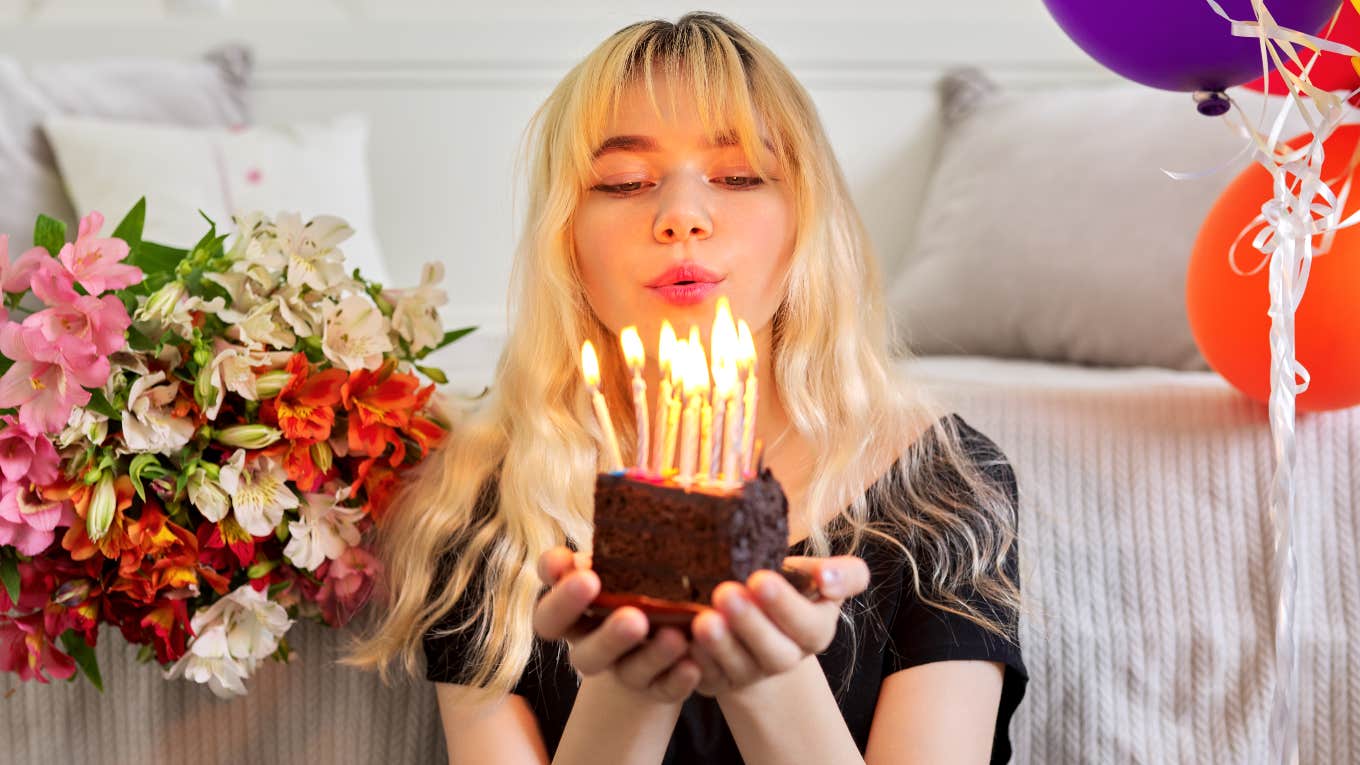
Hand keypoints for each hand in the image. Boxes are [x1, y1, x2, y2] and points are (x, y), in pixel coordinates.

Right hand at [532, 546, 701, 701]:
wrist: (662, 617)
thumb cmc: (630, 571)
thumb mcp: (616, 556)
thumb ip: (604, 549)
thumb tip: (598, 526)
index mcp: (572, 614)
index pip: (549, 615)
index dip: (562, 600)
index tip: (586, 577)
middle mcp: (591, 646)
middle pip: (585, 655)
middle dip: (608, 638)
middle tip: (633, 618)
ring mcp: (624, 669)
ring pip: (627, 672)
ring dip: (650, 657)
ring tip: (674, 637)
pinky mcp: (657, 686)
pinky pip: (664, 689)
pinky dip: (677, 679)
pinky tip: (692, 665)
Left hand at [688, 555, 870, 697]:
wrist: (752, 611)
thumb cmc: (787, 585)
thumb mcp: (818, 575)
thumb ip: (844, 574)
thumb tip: (827, 579)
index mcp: (814, 631)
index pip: (809, 626)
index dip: (786, 606)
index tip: (760, 578)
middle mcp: (784, 658)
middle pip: (774, 653)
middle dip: (750, 624)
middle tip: (726, 593)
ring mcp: (749, 674)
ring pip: (738, 667)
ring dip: (721, 645)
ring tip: (703, 619)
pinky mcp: (717, 681)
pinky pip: (706, 677)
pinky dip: (696, 660)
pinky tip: (684, 639)